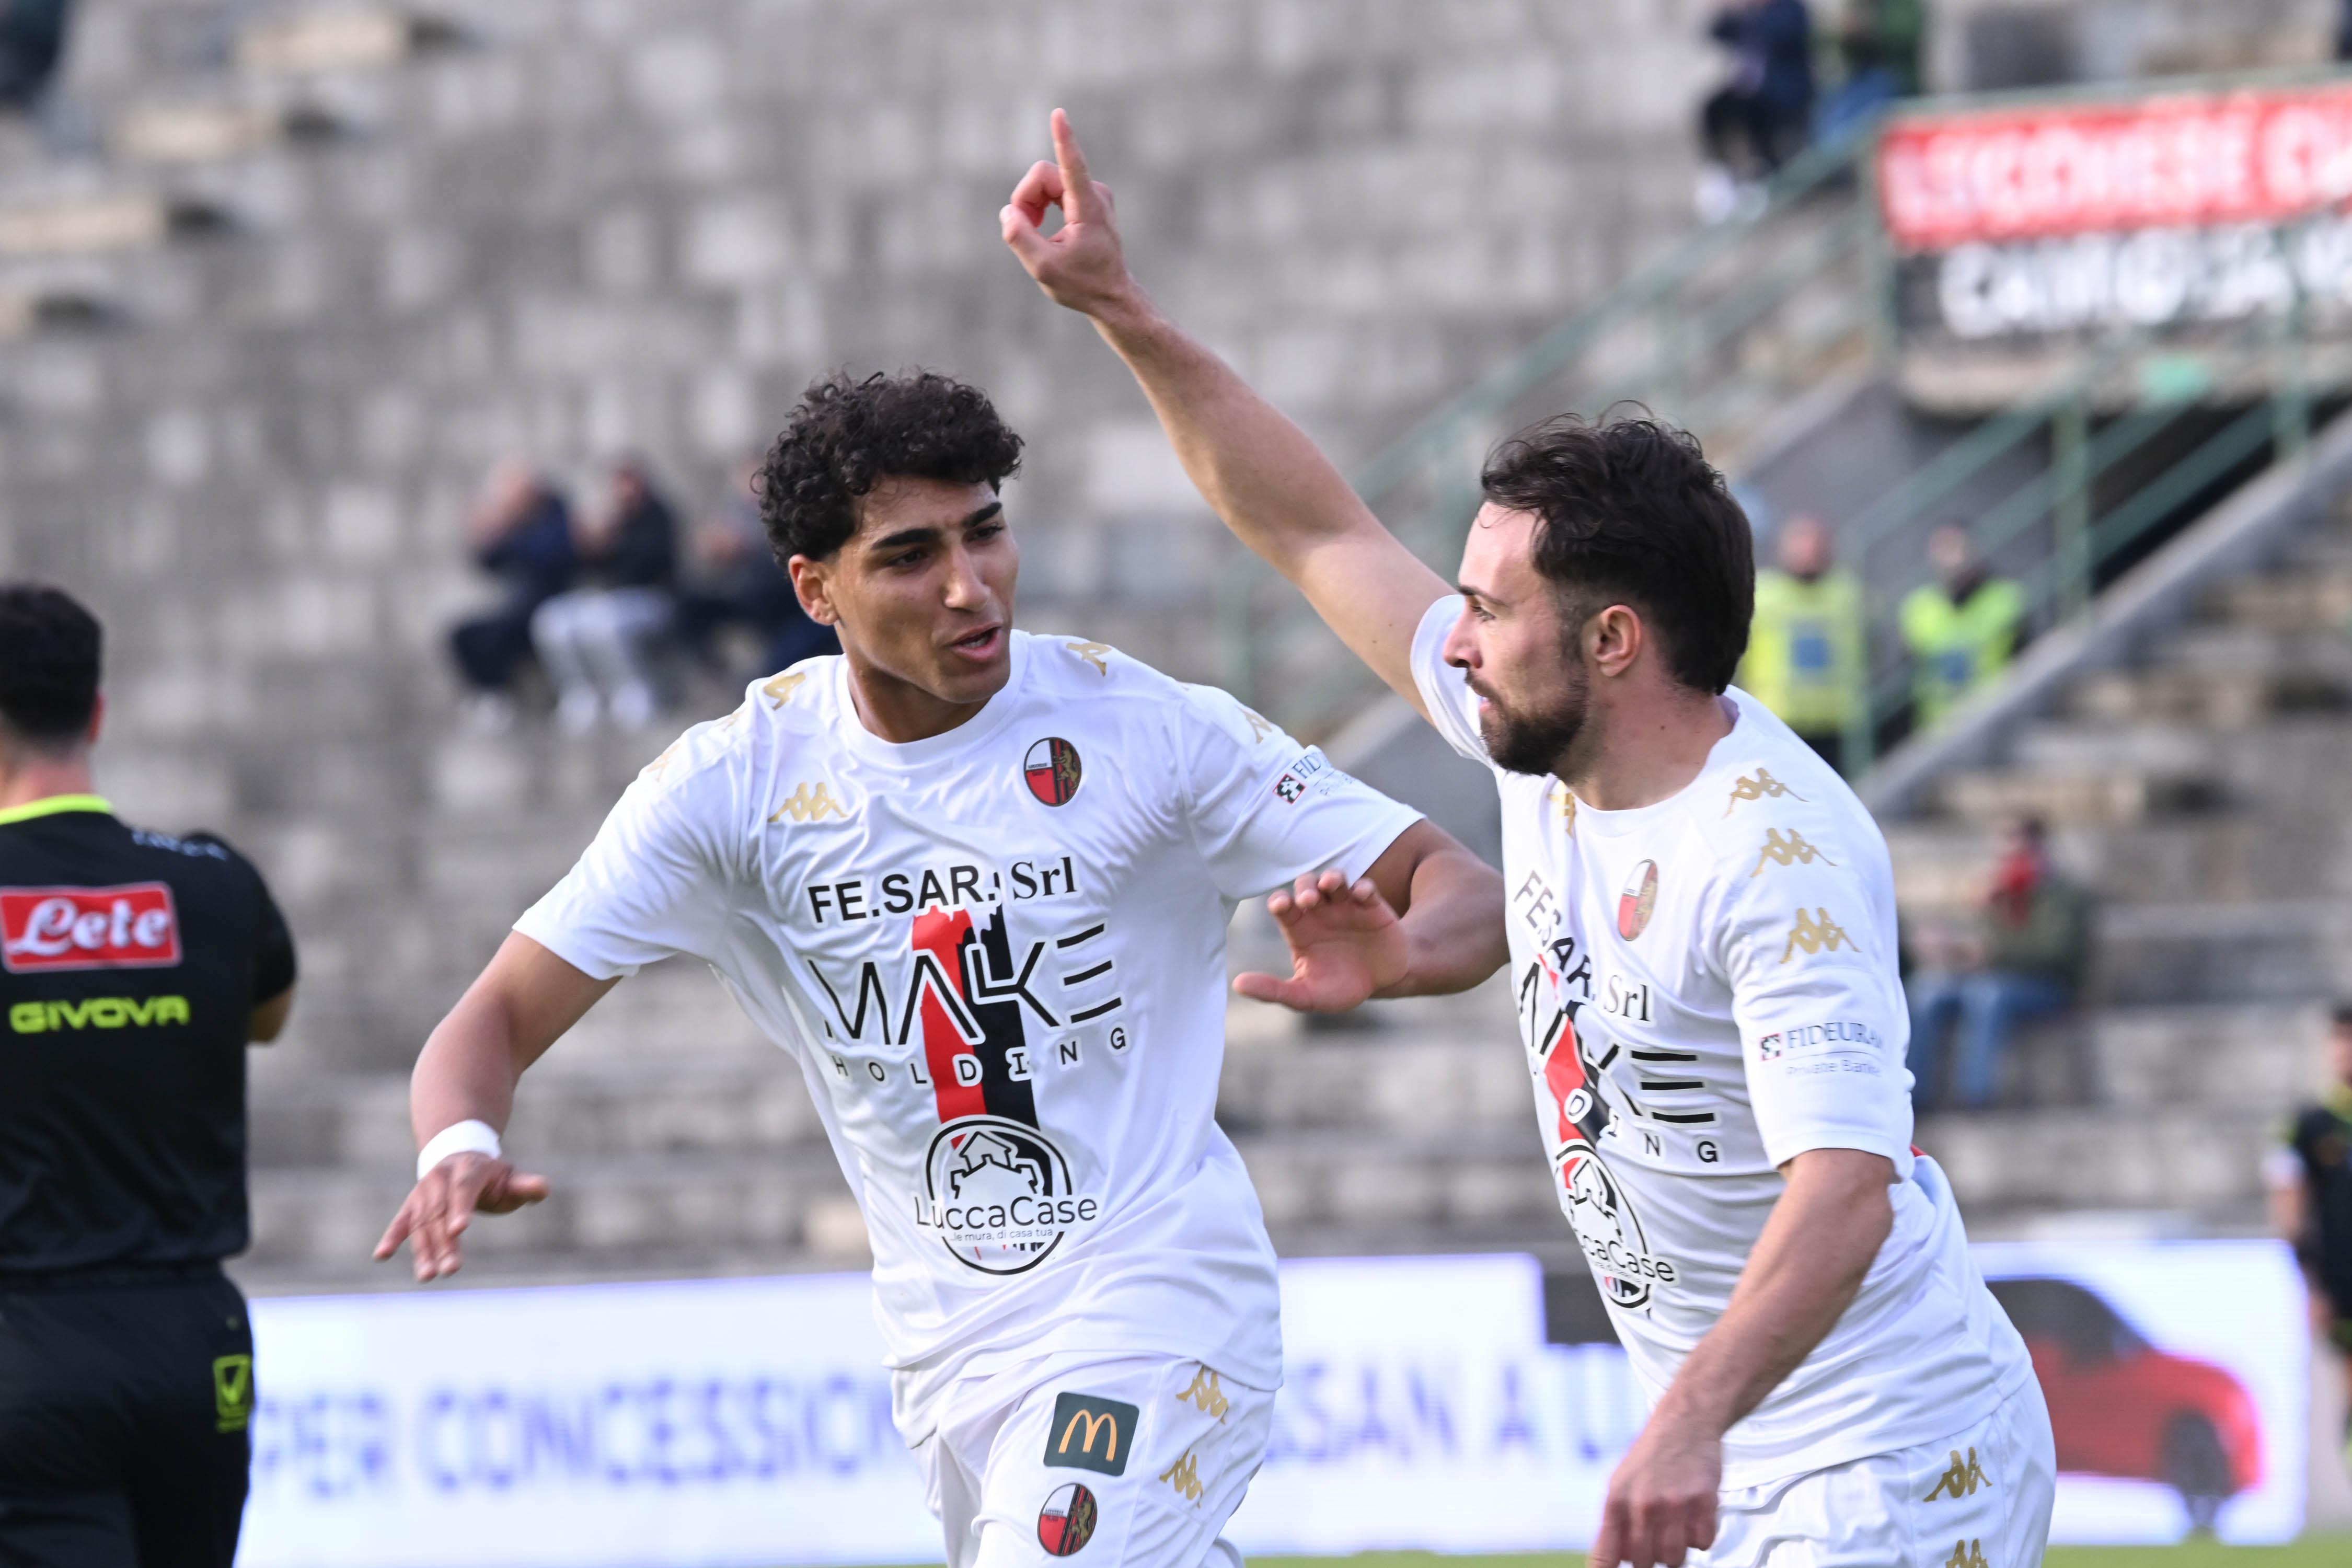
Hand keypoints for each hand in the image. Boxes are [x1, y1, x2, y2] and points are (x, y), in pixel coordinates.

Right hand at [372, 1152, 549, 1282]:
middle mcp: (440, 1179)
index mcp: (468, 1169)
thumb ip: (526, 1186)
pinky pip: (400, 1222)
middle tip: (450, 1270)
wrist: (459, 1155)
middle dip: (445, 1242)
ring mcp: (423, 1192)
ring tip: (427, 1276)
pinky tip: (382, 1255)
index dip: (461, 1208)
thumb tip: (544, 1189)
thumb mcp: (511, 1177)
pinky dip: (391, 1237)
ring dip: (423, 1250)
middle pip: (441, 1212)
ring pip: (422, 1223)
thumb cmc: (491, 1176)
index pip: (464, 1188)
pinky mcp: (411, 1206)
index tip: (459, 1230)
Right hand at [1002, 109, 1140, 319]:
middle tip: (1024, 229)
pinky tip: (1043, 228)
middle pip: (1043, 175)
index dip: (1062, 139)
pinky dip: (1041, 206)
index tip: (1059, 114)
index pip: (1072, 166)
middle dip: (1026, 199)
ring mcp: (1093, 193)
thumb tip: (1009, 211)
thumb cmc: (1081, 284)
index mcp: (1088, 207)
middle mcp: (1095, 193)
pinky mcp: (1088, 197)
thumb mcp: (1043, 268)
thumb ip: (1020, 237)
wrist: (1111, 295)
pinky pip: (1054, 189)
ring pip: (1046, 181)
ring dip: (1032, 205)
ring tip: (1035, 232)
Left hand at [1233, 869, 1408, 1012]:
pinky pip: (1366, 888)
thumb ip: (1274, 991)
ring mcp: (1346, 906)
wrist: (1382, 984)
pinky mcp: (1372, 907)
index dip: (1280, 901)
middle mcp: (1320, 912)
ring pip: (1334, 879)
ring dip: (1331, 878)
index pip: (1283, 906)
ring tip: (1329, 886)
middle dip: (1305, 887)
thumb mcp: (1306, 996)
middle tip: (1307, 901)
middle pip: (1305, 885)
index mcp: (1300, 929)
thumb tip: (1238, 985)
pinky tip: (1362, 896)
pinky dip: (1363, 887)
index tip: (1281, 906)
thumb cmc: (1340, 987)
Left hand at [1590, 1415, 1721, 1567]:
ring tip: (1676, 1523)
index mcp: (1616, 1500)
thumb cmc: (1651, 1457)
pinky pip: (1703, 1542)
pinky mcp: (1704, 1500)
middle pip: (1644, 1562)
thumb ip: (1618, 1522)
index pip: (1607, 1552)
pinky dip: (1701, 1535)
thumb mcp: (1621, 1485)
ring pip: (1675, 1558)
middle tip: (1657, 1537)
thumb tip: (1620, 1558)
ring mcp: (1675, 1503)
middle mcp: (1643, 1503)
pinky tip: (1695, 1514)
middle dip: (1650, 1557)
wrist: (1683, 1423)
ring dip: (1677, 1549)